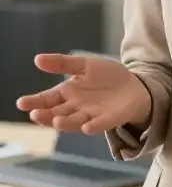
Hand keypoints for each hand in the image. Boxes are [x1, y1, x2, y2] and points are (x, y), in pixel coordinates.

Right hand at [16, 53, 151, 134]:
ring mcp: (91, 115)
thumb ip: (62, 64)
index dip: (34, 102)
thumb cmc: (106, 76)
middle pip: (56, 113)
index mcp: (67, 93)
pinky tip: (86, 127)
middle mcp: (75, 107)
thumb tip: (37, 59)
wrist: (134, 84)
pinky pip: (99, 124)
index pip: (46, 99)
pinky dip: (92, 126)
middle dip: (45, 115)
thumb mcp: (84, 65)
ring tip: (56, 121)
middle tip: (34, 114)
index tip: (22, 103)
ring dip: (65, 123)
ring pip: (74, 122)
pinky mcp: (109, 119)